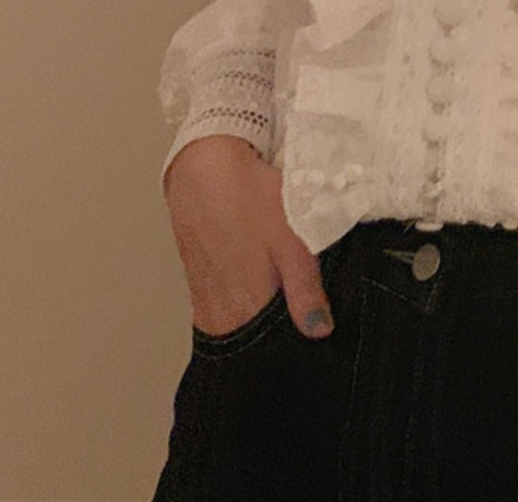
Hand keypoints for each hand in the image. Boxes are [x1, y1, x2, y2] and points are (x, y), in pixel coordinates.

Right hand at [163, 135, 332, 339]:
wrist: (205, 168)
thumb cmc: (250, 199)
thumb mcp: (293, 241)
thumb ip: (305, 290)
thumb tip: (318, 331)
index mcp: (243, 310)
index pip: (270, 349)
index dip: (293, 345)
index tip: (313, 337)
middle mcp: (218, 313)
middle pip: (254, 339)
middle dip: (278, 333)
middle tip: (304, 313)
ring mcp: (204, 298)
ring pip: (239, 322)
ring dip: (260, 315)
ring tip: (283, 294)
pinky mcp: (198, 281)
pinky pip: (224, 305)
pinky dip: (244, 300)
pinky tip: (258, 279)